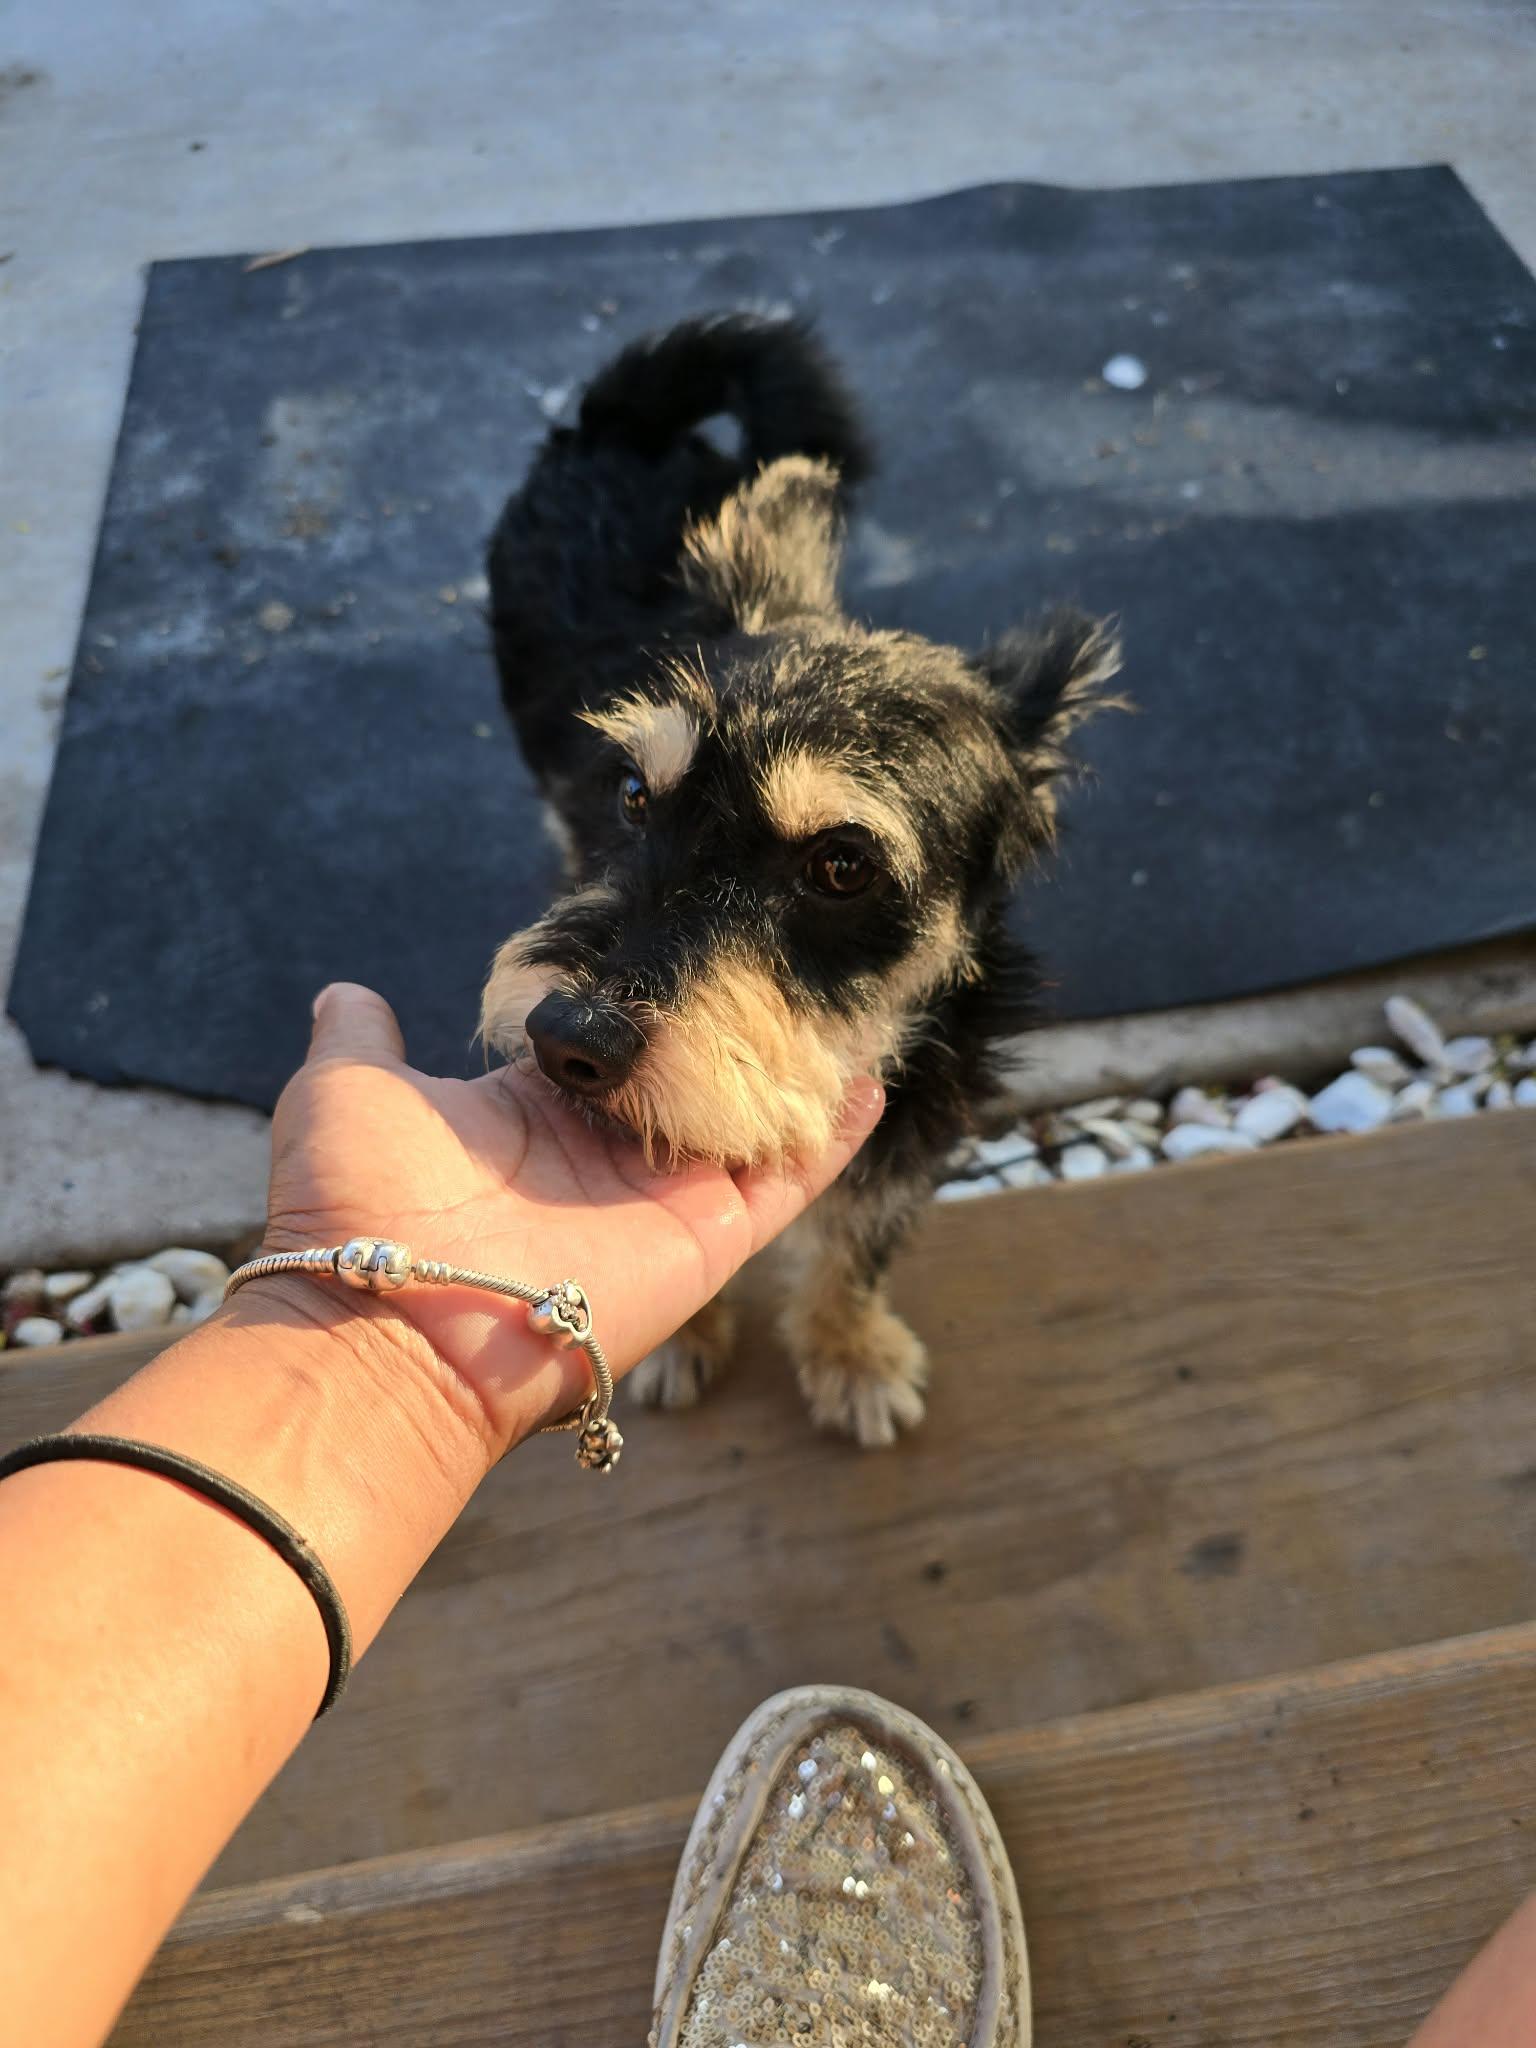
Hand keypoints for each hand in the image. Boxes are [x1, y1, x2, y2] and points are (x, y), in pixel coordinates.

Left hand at [252, 983, 883, 1452]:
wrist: (392, 1325)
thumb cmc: (360, 1204)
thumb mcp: (349, 1089)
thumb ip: (360, 1035)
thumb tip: (345, 992)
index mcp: (535, 1114)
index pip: (615, 1049)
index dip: (653, 1002)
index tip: (692, 941)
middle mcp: (608, 1156)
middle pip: (692, 1084)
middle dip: (736, 1031)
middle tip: (790, 959)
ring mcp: (666, 1199)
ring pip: (751, 1124)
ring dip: (796, 1070)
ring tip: (849, 1002)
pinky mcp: (713, 1237)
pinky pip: (790, 1176)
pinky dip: (833, 1130)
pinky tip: (870, 1073)